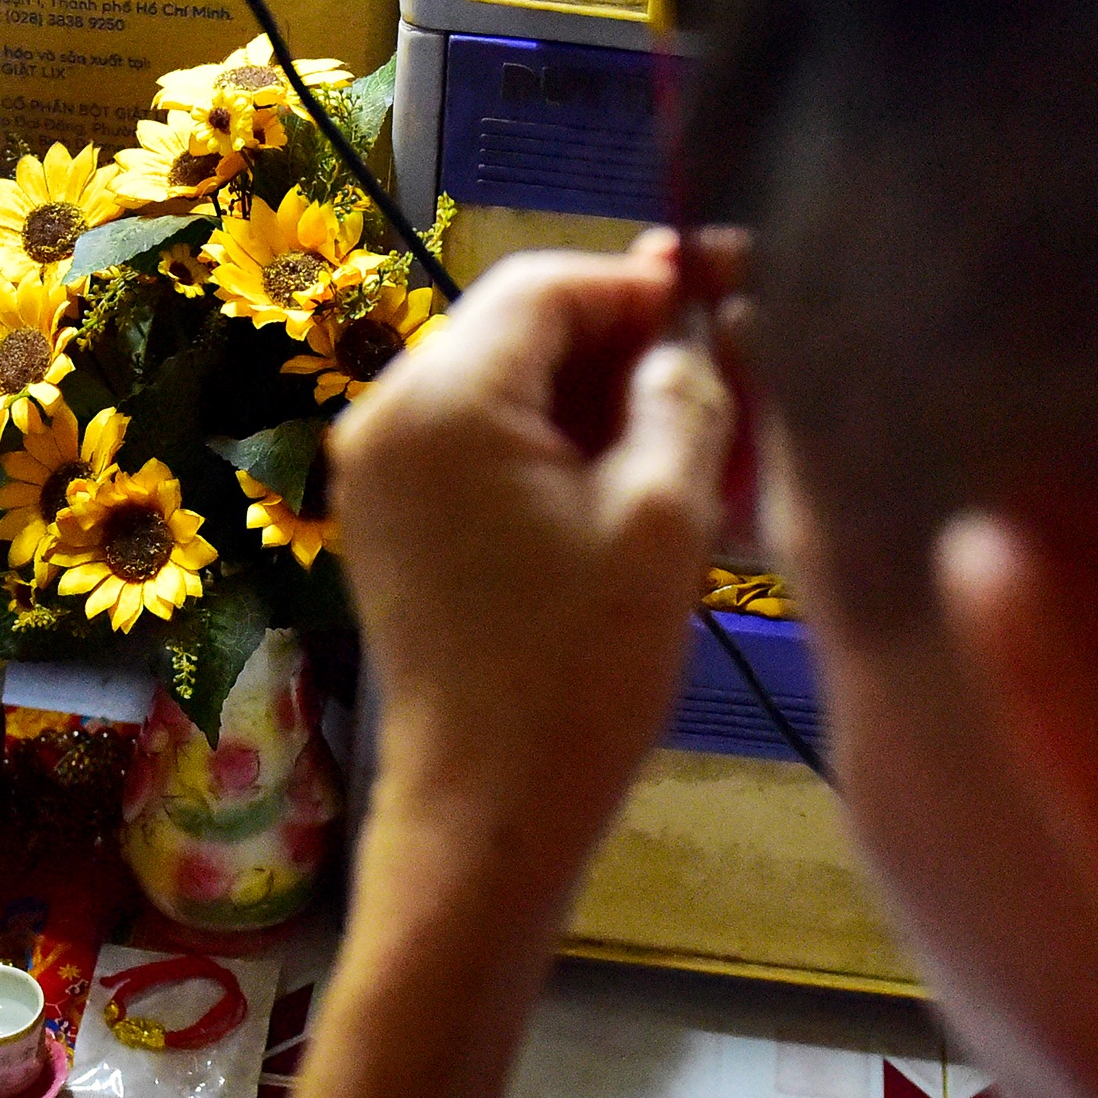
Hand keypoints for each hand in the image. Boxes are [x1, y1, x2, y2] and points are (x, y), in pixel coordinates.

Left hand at [333, 233, 734, 898]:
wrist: (486, 812)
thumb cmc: (579, 673)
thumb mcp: (661, 522)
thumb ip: (680, 397)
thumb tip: (684, 328)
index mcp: (442, 400)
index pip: (546, 284)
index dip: (638, 285)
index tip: (722, 313)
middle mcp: (385, 416)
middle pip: (515, 328)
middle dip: (617, 344)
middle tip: (716, 383)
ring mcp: (376, 472)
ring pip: (499, 386)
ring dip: (589, 399)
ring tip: (685, 446)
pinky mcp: (388, 522)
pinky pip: (474, 444)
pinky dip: (547, 447)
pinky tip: (622, 491)